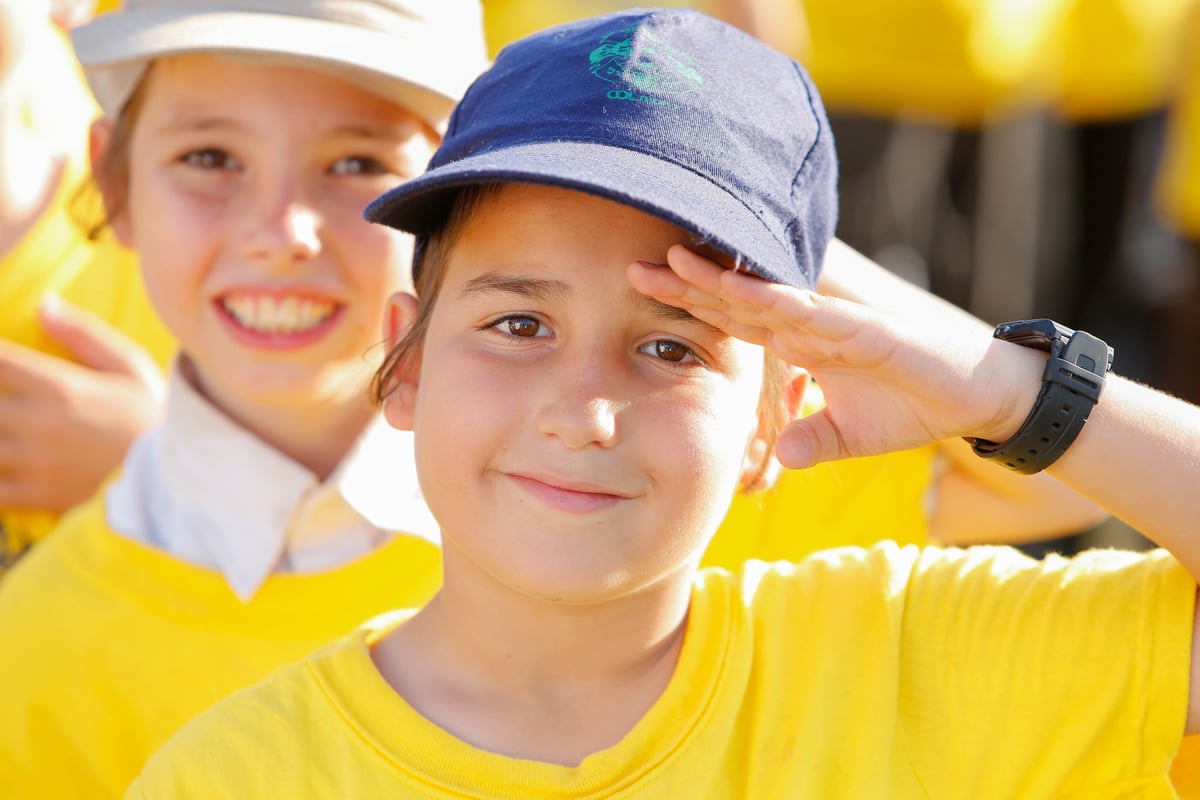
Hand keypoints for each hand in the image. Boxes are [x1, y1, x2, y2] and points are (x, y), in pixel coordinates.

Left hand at [0, 296, 165, 512]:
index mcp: (59, 386)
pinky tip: (5, 464)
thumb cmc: (156, 419)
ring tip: (8, 429)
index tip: (3, 362)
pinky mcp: (35, 497)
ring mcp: (33, 463)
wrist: (179, 481)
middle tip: (9, 401)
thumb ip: (84, 334)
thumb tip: (43, 303)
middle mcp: (38, 423)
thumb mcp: (132, 367)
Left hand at [628, 246, 1043, 468]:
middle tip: (636, 265)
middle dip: (688, 285)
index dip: (690, 306)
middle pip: (737, 299)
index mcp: (800, 343)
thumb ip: (809, 440)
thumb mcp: (847, 435)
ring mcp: (837, 324)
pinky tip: (747, 291)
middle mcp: (811, 325)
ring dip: (723, 281)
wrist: (975, 398)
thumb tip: (777, 456)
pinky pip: (817, 318)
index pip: (733, 319)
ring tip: (677, 260)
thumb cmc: (912, 406)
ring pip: (768, 297)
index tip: (643, 295)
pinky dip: (783, 304)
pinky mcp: (867, 332)